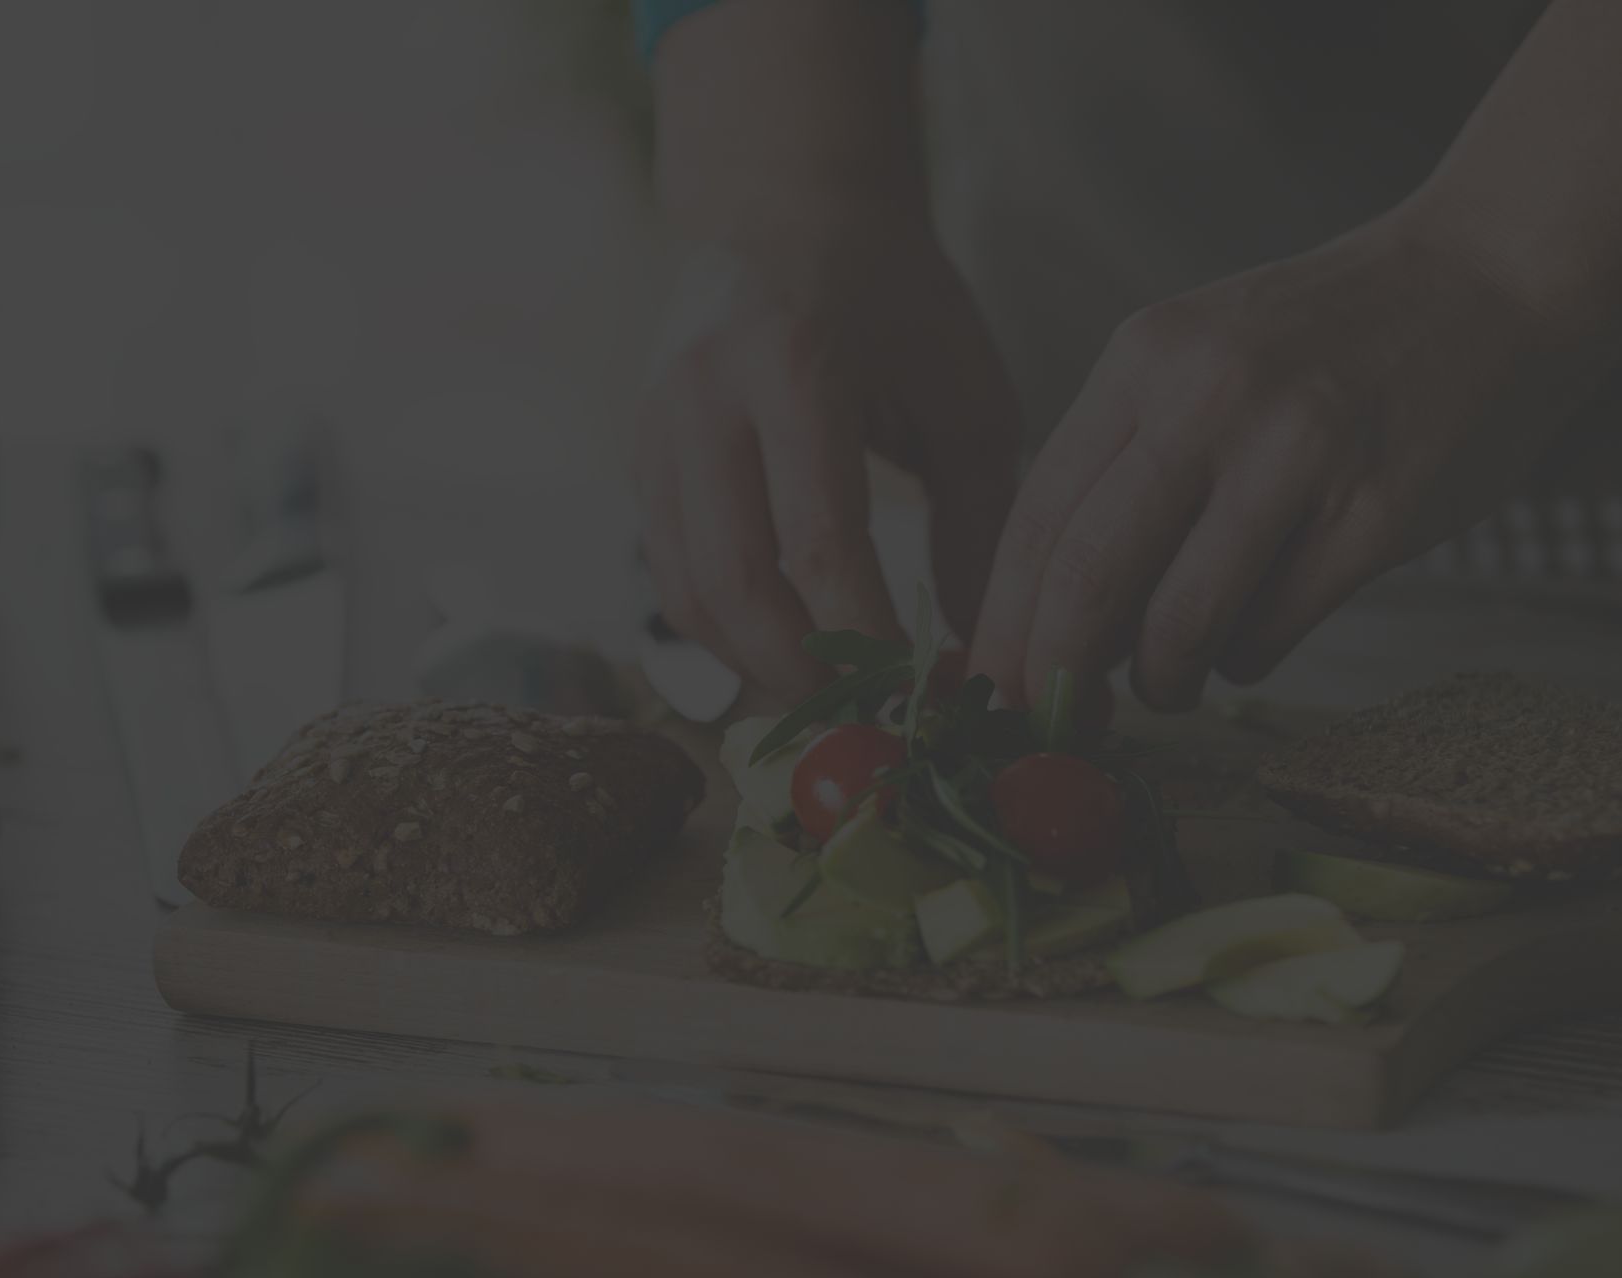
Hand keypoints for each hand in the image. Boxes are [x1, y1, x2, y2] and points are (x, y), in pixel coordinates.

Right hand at [635, 221, 1020, 699]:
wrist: (785, 213)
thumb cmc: (896, 303)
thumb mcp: (967, 391)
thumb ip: (983, 520)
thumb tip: (983, 652)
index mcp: (794, 364)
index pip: (820, 545)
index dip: (873, 640)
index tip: (931, 691)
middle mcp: (703, 398)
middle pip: (735, 584)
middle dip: (808, 673)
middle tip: (877, 718)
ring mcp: (655, 430)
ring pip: (687, 594)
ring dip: (761, 667)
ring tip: (839, 697)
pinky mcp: (638, 460)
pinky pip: (669, 578)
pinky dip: (728, 635)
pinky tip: (792, 653)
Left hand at [970, 208, 1600, 710]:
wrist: (1494, 273)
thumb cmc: (1332, 341)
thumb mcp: (1201, 359)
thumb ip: (1127, 466)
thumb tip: (1053, 617)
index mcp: (1147, 359)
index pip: (1036, 517)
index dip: (1002, 623)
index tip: (989, 686)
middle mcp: (1211, 398)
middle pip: (1088, 578)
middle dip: (1057, 672)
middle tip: (1056, 719)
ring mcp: (1298, 454)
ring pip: (1180, 624)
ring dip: (1161, 680)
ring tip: (1171, 680)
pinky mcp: (1377, 514)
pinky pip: (1271, 632)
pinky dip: (1243, 659)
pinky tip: (1253, 636)